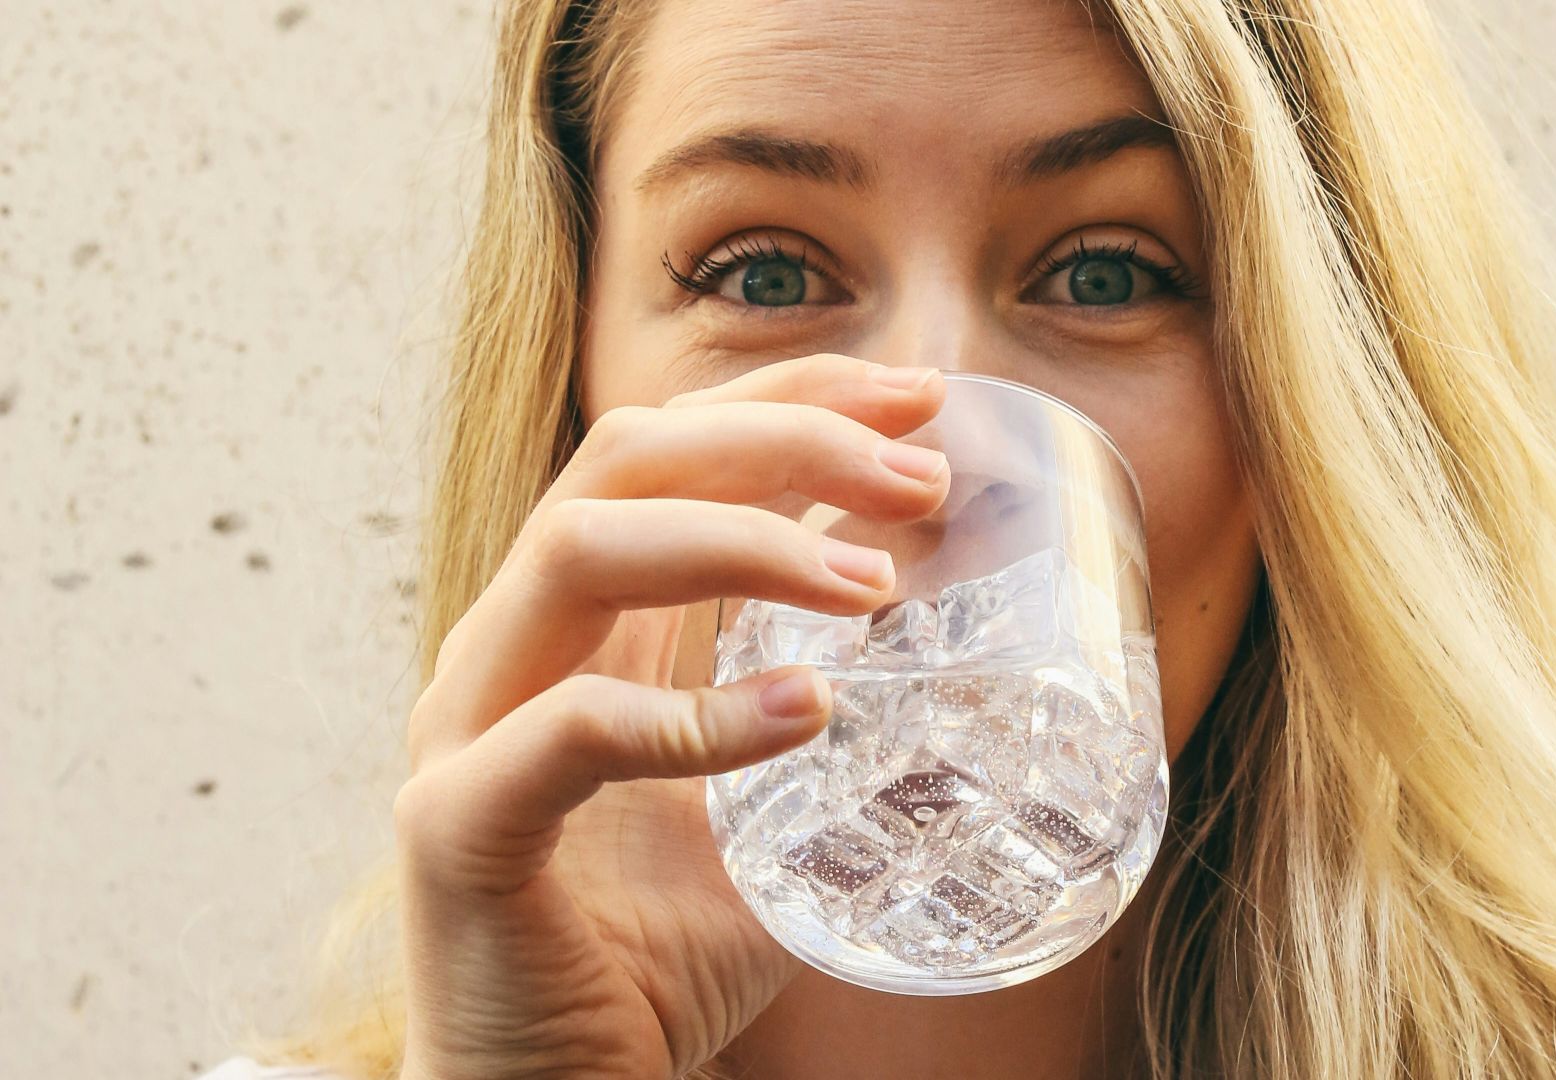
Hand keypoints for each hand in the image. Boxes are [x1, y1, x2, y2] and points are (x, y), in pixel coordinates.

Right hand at [393, 355, 949, 1078]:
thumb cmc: (652, 952)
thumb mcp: (762, 812)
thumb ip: (819, 725)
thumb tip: (963, 672)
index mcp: (577, 622)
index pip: (670, 450)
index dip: (788, 398)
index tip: (916, 399)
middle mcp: (512, 644)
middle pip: (624, 460)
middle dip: (782, 439)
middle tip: (919, 477)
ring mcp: (468, 726)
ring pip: (580, 551)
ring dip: (744, 543)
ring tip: (877, 586)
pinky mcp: (458, 826)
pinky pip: (568, 732)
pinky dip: (693, 714)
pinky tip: (805, 713)